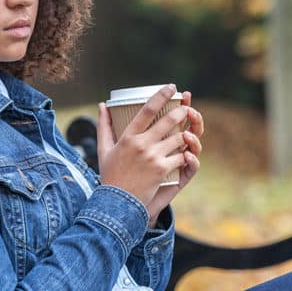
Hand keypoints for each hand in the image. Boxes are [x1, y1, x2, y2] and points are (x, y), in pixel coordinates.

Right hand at [97, 85, 199, 208]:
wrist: (117, 203)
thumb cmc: (111, 175)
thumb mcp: (104, 149)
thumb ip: (104, 126)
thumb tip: (102, 105)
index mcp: (128, 136)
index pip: (147, 109)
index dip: (161, 95)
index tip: (172, 87)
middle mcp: (141, 144)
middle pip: (168, 120)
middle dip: (182, 112)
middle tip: (187, 108)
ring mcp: (153, 157)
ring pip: (178, 138)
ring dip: (186, 134)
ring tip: (189, 131)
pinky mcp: (162, 170)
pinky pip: (181, 157)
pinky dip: (185, 154)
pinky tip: (187, 152)